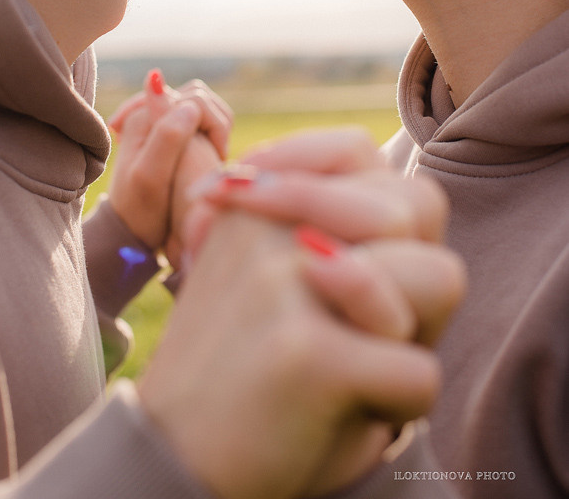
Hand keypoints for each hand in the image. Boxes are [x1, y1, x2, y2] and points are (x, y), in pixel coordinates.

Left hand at [107, 71, 233, 264]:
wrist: (132, 231)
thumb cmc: (141, 209)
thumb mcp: (150, 177)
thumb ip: (166, 137)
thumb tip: (191, 106)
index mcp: (143, 116)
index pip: (195, 98)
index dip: (213, 125)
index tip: (214, 156)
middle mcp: (150, 112)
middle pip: (200, 96)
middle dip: (216, 123)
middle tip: (216, 156)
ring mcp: (161, 121)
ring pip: (205, 105)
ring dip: (216, 127)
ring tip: (213, 157)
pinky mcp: (172, 133)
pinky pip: (202, 120)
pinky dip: (213, 134)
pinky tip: (208, 157)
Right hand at [180, 130, 464, 493]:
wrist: (174, 462)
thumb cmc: (242, 373)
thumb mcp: (277, 285)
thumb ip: (338, 238)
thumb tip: (402, 213)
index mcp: (254, 203)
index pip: (355, 149)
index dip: (381, 205)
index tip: (350, 263)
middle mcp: (269, 225)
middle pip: (414, 206)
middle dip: (415, 274)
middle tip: (367, 326)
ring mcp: (288, 282)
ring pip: (438, 277)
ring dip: (414, 332)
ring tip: (359, 361)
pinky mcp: (310, 352)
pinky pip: (420, 371)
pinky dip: (400, 406)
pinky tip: (349, 415)